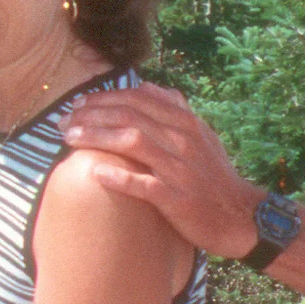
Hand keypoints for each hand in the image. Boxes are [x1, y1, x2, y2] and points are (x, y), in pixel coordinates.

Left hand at [60, 84, 262, 258]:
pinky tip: (96, 173)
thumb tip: (148, 87)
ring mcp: (180, 169)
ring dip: (97, 137)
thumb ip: (174, 110)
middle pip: (129, 116)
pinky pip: (145, 185)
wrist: (241, 216)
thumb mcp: (201, 135)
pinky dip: (120, 178)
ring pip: (133, 143)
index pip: (137, 99)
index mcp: (185, 122)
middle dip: (91, 116)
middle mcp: (182, 140)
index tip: (78, 105)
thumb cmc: (214, 176)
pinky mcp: (178, 200)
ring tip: (70, 139)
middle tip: (63, 122)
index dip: (103, 99)